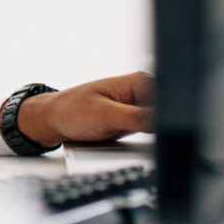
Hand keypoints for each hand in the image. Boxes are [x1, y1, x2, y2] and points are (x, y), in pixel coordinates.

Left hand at [12, 71, 153, 147]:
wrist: (54, 121)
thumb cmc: (72, 112)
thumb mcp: (105, 115)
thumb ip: (136, 117)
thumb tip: (164, 120)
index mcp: (137, 82)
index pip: (167, 99)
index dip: (169, 117)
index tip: (159, 130)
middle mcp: (141, 93)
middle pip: (165, 114)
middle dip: (160, 129)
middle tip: (136, 135)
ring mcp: (137, 108)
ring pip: (158, 126)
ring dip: (151, 137)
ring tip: (122, 134)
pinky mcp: (133, 123)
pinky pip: (147, 134)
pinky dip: (143, 141)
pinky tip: (124, 138)